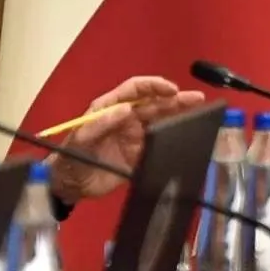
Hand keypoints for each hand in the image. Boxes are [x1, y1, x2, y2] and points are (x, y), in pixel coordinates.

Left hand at [48, 76, 204, 202]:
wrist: (70, 183)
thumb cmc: (71, 154)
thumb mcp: (82, 136)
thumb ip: (103, 122)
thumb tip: (128, 109)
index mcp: (112, 107)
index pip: (136, 89)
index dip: (154, 86)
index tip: (170, 90)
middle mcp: (126, 118)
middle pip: (154, 104)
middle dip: (175, 100)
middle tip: (197, 99)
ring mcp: (134, 137)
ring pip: (161, 122)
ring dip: (178, 117)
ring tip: (199, 113)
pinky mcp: (139, 156)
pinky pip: (159, 145)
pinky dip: (173, 141)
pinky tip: (187, 138)